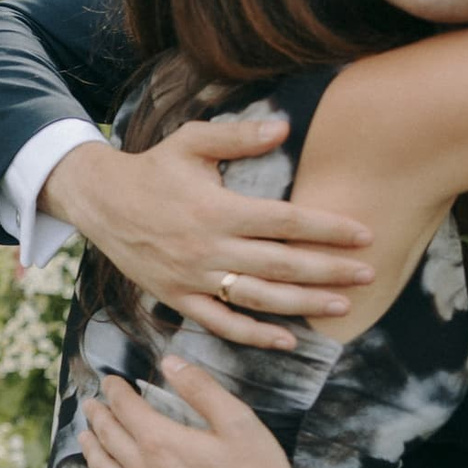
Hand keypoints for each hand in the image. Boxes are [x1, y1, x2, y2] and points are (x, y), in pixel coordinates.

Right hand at [44, 123, 372, 350]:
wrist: (99, 200)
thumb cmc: (152, 168)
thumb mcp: (191, 141)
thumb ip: (239, 136)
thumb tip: (285, 128)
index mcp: (217, 209)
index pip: (286, 223)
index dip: (328, 230)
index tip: (364, 235)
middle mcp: (207, 248)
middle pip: (281, 265)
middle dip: (330, 271)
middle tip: (369, 274)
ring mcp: (191, 278)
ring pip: (257, 299)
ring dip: (303, 305)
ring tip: (343, 306)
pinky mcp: (176, 298)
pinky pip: (220, 323)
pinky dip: (254, 335)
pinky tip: (287, 339)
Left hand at [70, 357, 334, 467]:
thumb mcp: (239, 422)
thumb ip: (201, 389)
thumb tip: (170, 362)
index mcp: (161, 441)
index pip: (126, 407)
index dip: (115, 391)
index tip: (110, 381)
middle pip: (109, 436)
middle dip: (98, 416)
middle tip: (91, 405)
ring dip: (91, 449)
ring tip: (84, 436)